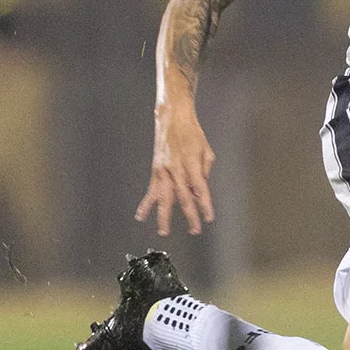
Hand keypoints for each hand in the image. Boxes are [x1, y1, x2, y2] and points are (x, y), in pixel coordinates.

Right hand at [136, 99, 215, 235]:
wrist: (173, 118)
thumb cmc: (193, 133)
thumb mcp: (206, 151)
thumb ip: (204, 171)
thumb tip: (201, 190)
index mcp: (191, 164)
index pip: (200, 190)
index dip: (205, 205)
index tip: (208, 218)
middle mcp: (176, 169)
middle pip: (183, 197)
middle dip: (189, 215)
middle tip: (194, 230)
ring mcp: (163, 171)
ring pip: (163, 198)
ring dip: (164, 216)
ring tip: (164, 232)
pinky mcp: (155, 170)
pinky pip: (151, 190)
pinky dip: (146, 204)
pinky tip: (141, 215)